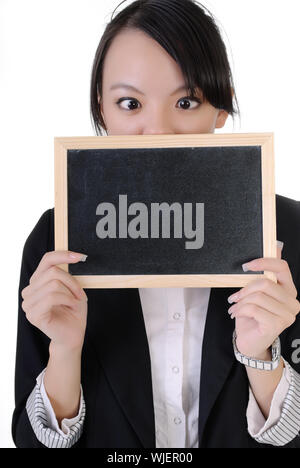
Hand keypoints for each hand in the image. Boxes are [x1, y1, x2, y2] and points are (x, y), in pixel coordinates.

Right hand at [21, 250, 87, 350]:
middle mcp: (29, 291)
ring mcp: (28, 303)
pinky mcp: (33, 314)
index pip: (47, 260)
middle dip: (72, 282)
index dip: (63, 255)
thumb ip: (67, 273)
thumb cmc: (73, 312)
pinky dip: (67, 300)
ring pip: (53, 284)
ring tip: (75, 302)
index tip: (79, 256)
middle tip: (80, 294)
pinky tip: (71, 306)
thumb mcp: (73, 288)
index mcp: (37, 281)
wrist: (73, 335)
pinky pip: (52, 297)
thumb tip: (74, 256)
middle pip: (53, 272)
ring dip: (70, 293)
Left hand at [227, 243, 299, 358]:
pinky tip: (236, 313)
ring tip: (235, 306)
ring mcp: (287, 315)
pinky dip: (240, 309)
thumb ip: (265, 271)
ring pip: (257, 296)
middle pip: (266, 283)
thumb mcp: (256, 291)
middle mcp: (292, 302)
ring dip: (241, 301)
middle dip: (245, 288)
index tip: (246, 266)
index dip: (263, 262)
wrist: (250, 342)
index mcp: (288, 289)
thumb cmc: (253, 316)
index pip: (282, 267)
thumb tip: (276, 245)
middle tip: (235, 296)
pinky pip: (253, 309)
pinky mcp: (276, 325)